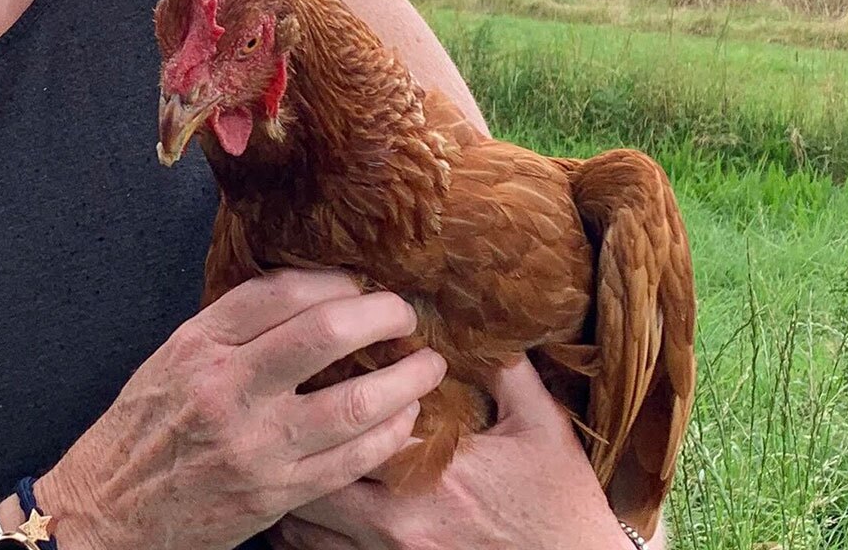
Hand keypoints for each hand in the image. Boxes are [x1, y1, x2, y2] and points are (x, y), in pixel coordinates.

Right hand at [35, 268, 448, 549]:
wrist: (107, 511)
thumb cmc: (141, 431)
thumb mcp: (171, 361)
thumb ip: (230, 333)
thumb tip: (304, 301)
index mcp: (197, 346)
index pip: (279, 292)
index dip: (334, 281)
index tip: (360, 284)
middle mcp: (225, 388)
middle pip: (323, 334)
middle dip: (381, 317)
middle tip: (405, 314)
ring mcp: (252, 445)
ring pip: (352, 403)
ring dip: (404, 381)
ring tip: (427, 367)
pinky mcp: (274, 493)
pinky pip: (350, 460)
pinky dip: (389, 436)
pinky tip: (404, 420)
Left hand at [268, 356, 632, 549]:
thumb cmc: (561, 503)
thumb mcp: (542, 427)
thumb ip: (506, 371)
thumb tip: (475, 319)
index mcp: (430, 470)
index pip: (352, 419)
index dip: (326, 389)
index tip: (316, 367)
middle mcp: (399, 520)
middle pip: (310, 475)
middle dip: (293, 440)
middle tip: (285, 408)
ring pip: (303, 527)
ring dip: (292, 490)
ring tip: (288, 455)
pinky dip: (306, 534)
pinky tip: (307, 508)